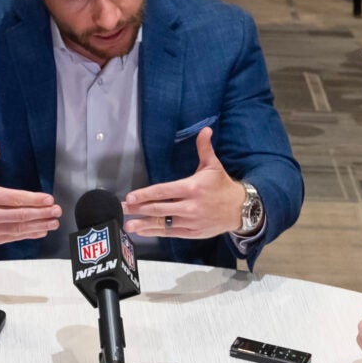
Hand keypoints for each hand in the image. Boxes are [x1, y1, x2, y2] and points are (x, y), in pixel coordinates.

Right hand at [0, 138, 61, 244]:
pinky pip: (13, 237)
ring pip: (18, 228)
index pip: (13, 199)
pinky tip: (41, 231)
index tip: (49, 199)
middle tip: (57, 211)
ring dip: (39, 225)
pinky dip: (29, 235)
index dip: (33, 200)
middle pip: (19, 215)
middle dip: (41, 213)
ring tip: (54, 222)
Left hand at [123, 128, 241, 238]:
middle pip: (159, 209)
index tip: (131, 197)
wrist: (239, 209)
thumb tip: (205, 130)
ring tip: (127, 225)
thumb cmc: (222, 186)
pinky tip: (143, 231)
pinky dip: (156, 232)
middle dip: (138, 209)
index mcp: (192, 188)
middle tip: (122, 209)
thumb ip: (204, 148)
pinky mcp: (192, 233)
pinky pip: (171, 233)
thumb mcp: (214, 165)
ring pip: (163, 223)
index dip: (146, 195)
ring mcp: (190, 222)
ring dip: (143, 224)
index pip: (164, 191)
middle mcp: (190, 206)